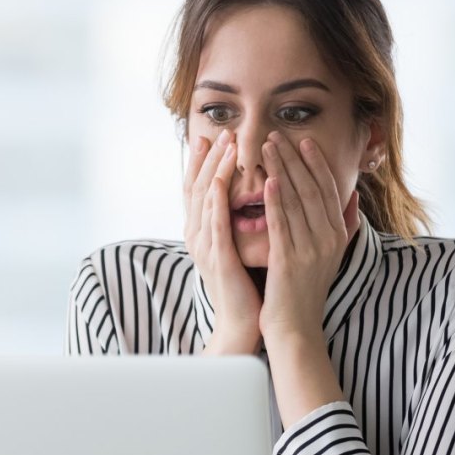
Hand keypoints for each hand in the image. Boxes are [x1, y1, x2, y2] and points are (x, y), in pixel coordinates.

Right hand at [183, 129, 261, 353]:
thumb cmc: (248, 285)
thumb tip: (257, 195)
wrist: (243, 324)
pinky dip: (218, 200)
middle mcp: (198, 235)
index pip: (202, 188)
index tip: (215, 135)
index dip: (206, 161)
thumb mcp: (242, 247)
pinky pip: (215, 224)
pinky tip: (223, 180)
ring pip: (206, 199)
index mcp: (204, 232)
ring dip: (214, 169)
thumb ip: (243, 221)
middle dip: (209, 157)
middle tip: (220, 131)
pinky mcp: (217, 258)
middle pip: (198, 187)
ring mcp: (205, 246)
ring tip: (224, 145)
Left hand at [259, 132, 359, 346]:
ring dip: (281, 171)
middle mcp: (328, 239)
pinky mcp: (290, 261)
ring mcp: (310, 250)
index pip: (328, 190)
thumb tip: (355, 197)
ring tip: (267, 148)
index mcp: (338, 235)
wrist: (296, 329)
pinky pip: (282, 225)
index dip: (316, 163)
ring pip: (295, 201)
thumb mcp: (332, 256)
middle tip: (278, 135)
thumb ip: (346, 225)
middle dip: (295, 159)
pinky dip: (276, 202)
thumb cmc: (306, 291)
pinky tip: (268, 182)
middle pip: (311, 189)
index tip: (303, 141)